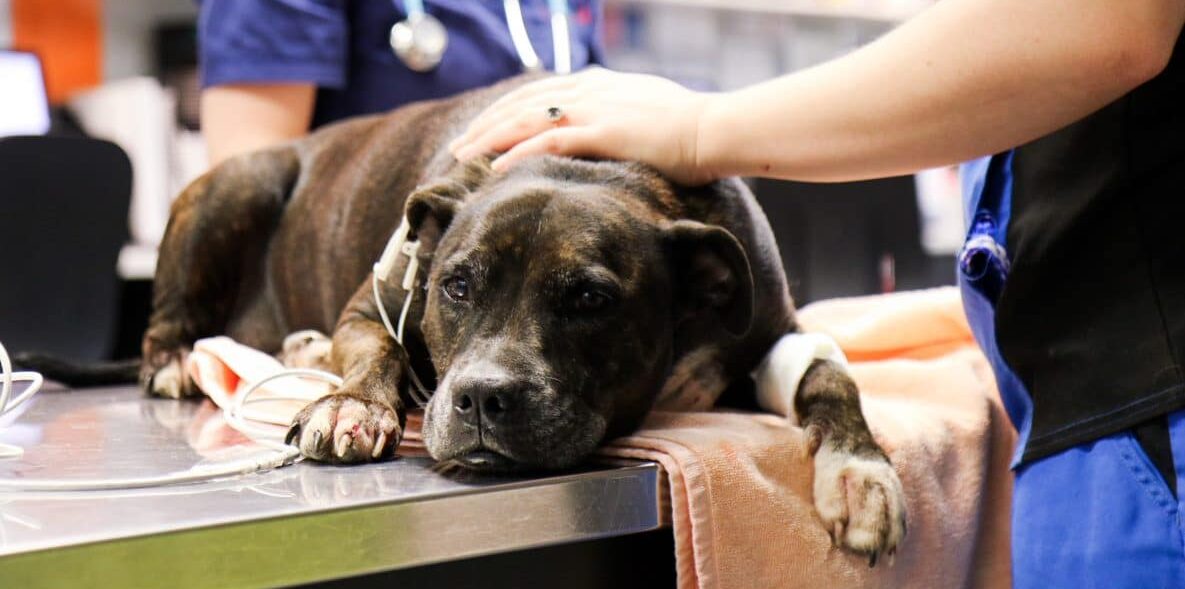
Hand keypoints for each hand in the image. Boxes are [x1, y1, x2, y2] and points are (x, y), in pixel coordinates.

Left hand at [449, 68, 716, 185]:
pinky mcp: (602, 132)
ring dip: (488, 139)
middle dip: (485, 125)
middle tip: (457, 148)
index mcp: (597, 84)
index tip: (482, 131)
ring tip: (461, 157)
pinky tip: (493, 169)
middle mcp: (589, 91)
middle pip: (521, 104)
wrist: (715, 129)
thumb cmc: (689, 127)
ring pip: (525, 120)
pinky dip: (516, 153)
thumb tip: (610, 128)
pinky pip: (547, 142)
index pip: (538, 94)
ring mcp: (594, 110)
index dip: (505, 112)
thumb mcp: (647, 111)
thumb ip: (620, 114)